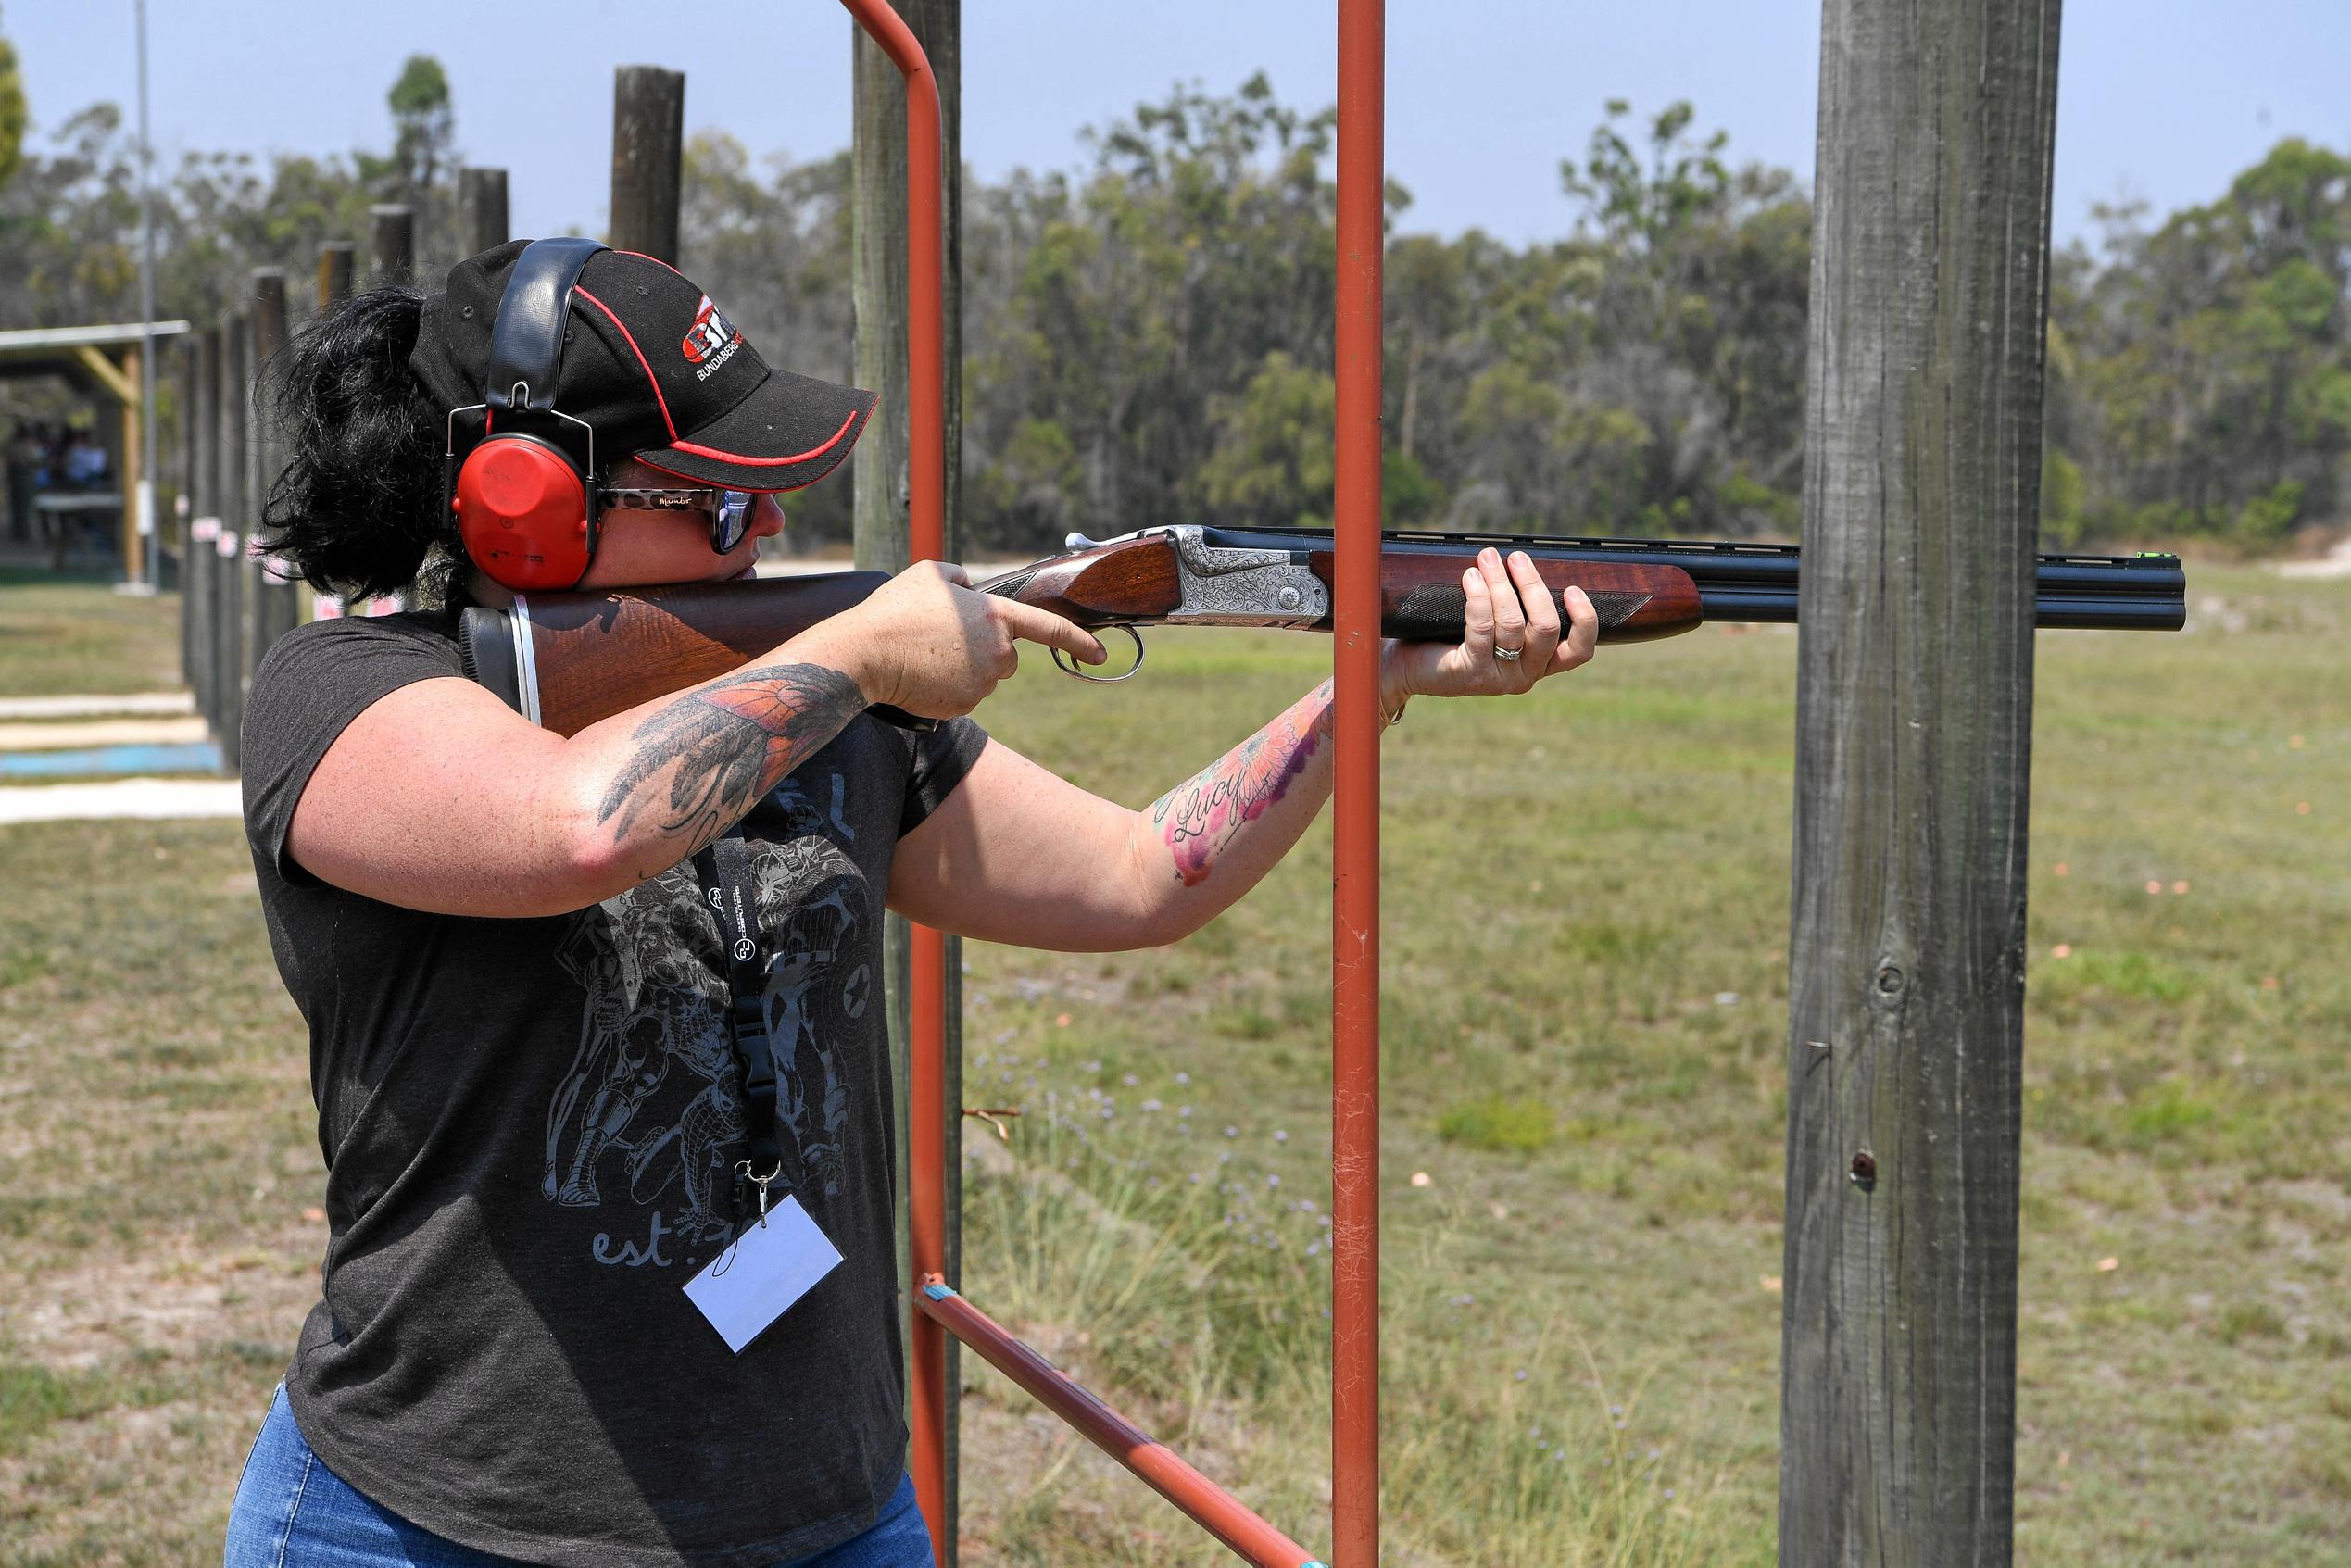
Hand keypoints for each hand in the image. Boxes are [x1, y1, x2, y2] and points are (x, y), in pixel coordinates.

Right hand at [813, 561, 1106, 718]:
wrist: (865, 654)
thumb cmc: (894, 611)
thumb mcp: (930, 574)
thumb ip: (962, 580)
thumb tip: (971, 591)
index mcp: (996, 616)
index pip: (1050, 628)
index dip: (1080, 641)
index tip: (1101, 653)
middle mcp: (997, 652)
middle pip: (1006, 657)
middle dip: (984, 650)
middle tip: (942, 640)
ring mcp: (982, 683)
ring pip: (984, 677)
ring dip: (962, 668)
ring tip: (925, 655)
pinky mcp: (964, 706)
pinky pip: (965, 696)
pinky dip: (947, 688)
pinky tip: (922, 675)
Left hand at [1377, 547, 1597, 713]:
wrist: (1406, 665)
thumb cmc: (1450, 635)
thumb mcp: (1494, 624)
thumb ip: (1516, 603)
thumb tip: (1522, 558)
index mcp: (1540, 664)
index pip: (1579, 652)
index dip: (1585, 621)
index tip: (1573, 589)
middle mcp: (1525, 675)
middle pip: (1546, 627)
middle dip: (1532, 585)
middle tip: (1515, 557)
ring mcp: (1498, 678)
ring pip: (1513, 623)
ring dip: (1500, 583)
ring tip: (1486, 558)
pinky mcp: (1470, 673)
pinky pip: (1482, 628)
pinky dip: (1479, 596)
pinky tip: (1470, 576)